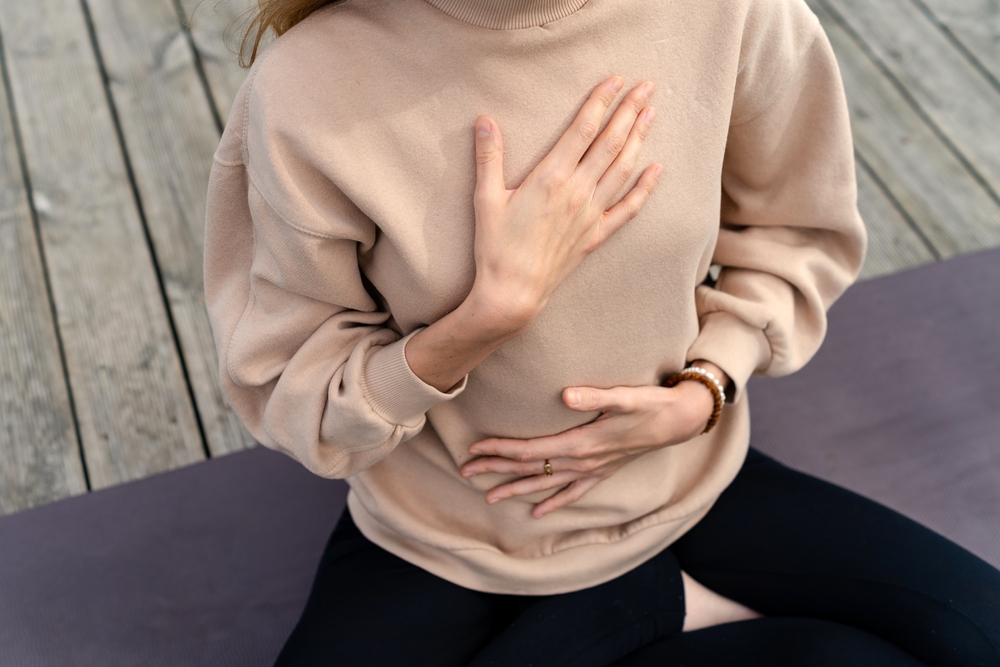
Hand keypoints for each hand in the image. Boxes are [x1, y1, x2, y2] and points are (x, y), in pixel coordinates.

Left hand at [461, 377, 718, 518]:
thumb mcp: (624, 396)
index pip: (530, 450)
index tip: (475, 449)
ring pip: (545, 484)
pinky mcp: (602, 472)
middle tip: (464, 472)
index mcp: (581, 444)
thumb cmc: (649, 404)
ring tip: (489, 497)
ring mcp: (592, 470)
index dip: (500, 449)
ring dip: (516, 489)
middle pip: (530, 468)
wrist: (679, 421)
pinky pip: (573, 493)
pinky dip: (553, 502)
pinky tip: (537, 513)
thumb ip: (594, 397)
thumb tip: (564, 397)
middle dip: (496, 470)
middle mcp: (582, 462)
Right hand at [466, 76, 661, 332]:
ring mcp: (590, 214)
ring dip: (639, 139)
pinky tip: (657, 170)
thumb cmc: (496, 247)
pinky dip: (644, 188)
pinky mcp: (595, 235)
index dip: (601, 102)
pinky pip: (628, 208)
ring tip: (651, 114)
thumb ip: (488, 158)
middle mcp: (577, 192)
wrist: (513, 293)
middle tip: (647, 87)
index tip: (616, 80)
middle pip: (610, 143)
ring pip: (623, 169)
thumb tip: (485, 121)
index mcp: (550, 177)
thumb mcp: (485, 199)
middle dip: (629, 111)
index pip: (582, 130)